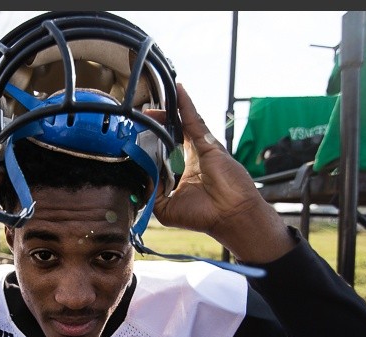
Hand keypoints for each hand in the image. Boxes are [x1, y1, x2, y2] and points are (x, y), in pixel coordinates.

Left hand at [150, 83, 294, 262]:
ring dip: (166, 112)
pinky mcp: (208, 144)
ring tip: (149, 108)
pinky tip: (177, 91)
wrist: (231, 216)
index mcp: (182, 172)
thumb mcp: (166, 208)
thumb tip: (139, 179)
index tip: (134, 139)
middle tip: (138, 119)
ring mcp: (201, 149)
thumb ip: (151, 194)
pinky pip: (194, 120)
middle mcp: (191, 158)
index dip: (149, 144)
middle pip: (169, 135)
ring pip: (180, 124)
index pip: (161, 152)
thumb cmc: (204, 215)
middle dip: (154, 126)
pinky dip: (185, 105)